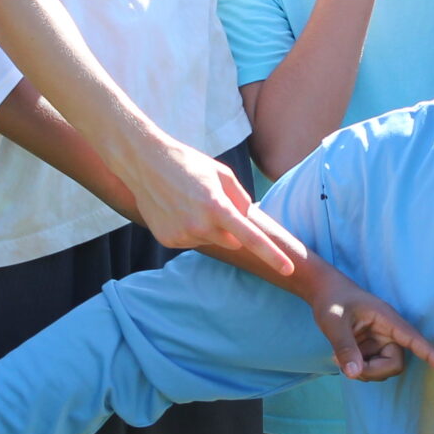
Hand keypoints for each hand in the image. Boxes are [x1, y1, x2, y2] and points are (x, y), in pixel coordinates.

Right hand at [124, 138, 296, 277]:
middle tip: (212, 203)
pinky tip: (177, 210)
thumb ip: (241, 199)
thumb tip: (249, 221)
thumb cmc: (188, 164)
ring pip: (212, 241)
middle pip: (233, 241)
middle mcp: (199, 225)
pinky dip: (190, 230)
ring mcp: (182, 235)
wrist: (145, 164)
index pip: (250, 237)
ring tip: (190, 203)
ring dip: (209, 228)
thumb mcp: (222, 174)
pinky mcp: (168, 241)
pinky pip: (192, 241)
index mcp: (217, 207)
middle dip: (231, 228)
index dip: (272, 254)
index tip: (288, 269)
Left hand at [307, 275, 433, 381]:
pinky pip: (372, 368)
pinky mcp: (373, 348)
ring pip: (384, 369)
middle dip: (373, 372)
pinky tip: (341, 358)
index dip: (430, 355)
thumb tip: (354, 374)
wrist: (325, 292)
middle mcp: (389, 331)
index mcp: (387, 319)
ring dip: (363, 371)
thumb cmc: (332, 301)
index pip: (413, 339)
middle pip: (395, 363)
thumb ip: (344, 347)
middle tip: (348, 368)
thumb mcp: (333, 323)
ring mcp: (381, 341)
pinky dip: (358, 368)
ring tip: (339, 358)